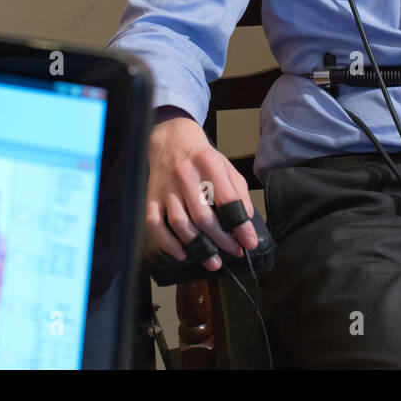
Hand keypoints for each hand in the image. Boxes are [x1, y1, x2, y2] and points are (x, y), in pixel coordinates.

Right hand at [145, 107, 257, 271]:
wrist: (171, 140)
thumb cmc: (202, 158)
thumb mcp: (226, 167)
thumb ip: (238, 192)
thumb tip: (244, 222)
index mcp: (208, 164)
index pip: (227, 200)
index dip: (240, 225)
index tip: (248, 243)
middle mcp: (185, 174)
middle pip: (203, 216)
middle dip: (221, 240)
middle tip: (233, 252)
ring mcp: (166, 187)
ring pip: (179, 223)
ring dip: (197, 246)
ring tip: (213, 260)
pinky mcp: (151, 197)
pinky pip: (155, 224)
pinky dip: (168, 243)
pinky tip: (182, 254)